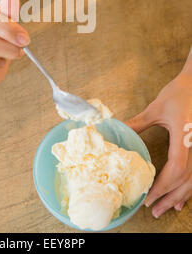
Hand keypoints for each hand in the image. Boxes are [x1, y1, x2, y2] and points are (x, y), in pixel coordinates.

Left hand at [126, 71, 191, 217]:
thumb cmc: (178, 93)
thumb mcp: (156, 108)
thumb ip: (138, 123)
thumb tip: (117, 131)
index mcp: (184, 135)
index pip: (176, 167)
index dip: (163, 185)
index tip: (148, 196)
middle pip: (186, 179)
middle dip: (168, 197)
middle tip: (153, 210)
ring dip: (178, 196)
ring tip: (165, 209)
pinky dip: (187, 188)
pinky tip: (180, 199)